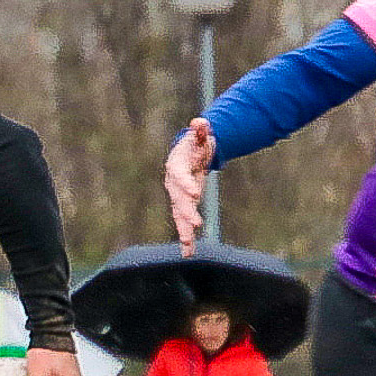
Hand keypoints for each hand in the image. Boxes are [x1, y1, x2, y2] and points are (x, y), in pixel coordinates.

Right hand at [164, 118, 214, 253]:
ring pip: (179, 216)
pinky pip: (184, 223)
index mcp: (176, 166)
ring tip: (188, 246)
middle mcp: (174, 184)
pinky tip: (188, 253)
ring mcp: (177, 197)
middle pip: (178, 200)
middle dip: (186, 212)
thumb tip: (200, 122)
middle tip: (196, 223)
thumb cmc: (196, 144)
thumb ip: (201, 130)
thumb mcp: (200, 135)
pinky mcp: (183, 207)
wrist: (189, 154)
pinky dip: (186, 238)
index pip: (180, 176)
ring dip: (183, 231)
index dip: (186, 184)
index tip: (195, 193)